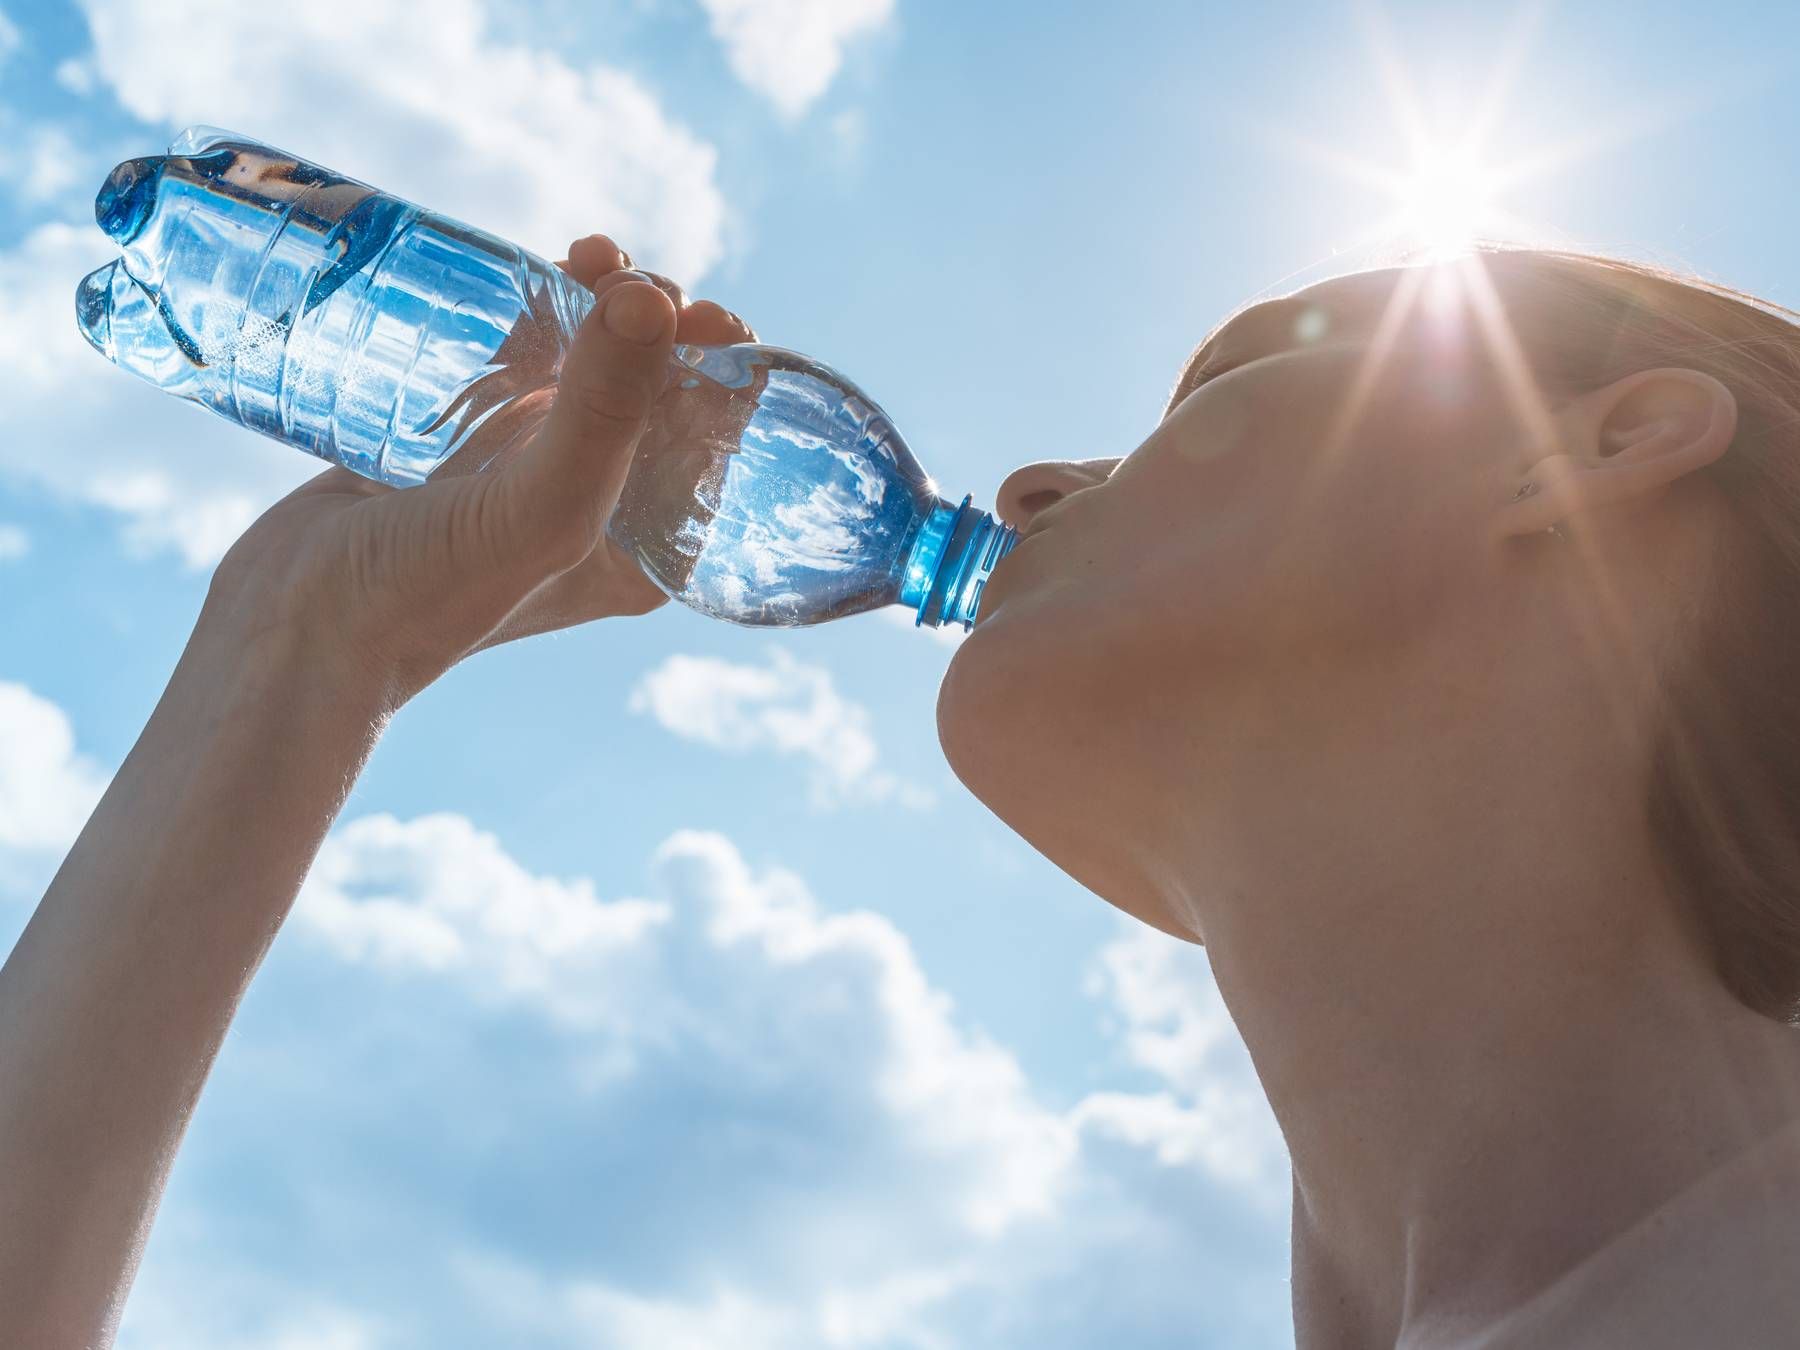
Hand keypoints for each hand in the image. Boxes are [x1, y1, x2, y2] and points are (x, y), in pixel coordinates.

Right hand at [201, 234, 755, 710]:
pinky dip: (527, 313)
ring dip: (595, 302)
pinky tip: (527, 271)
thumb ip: (605, 411)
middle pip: (652, 391)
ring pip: (582, 365)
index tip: (698, 311)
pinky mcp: (457, 441)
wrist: (291, 632)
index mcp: (643, 545)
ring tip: (584, 254)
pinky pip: (512, 362)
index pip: (713, 440)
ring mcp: (523, 471)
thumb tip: (657, 296)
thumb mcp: (542, 508)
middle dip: (653, 319)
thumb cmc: (427, 596)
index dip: (719, 366)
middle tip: (619, 272)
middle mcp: (594, 507)